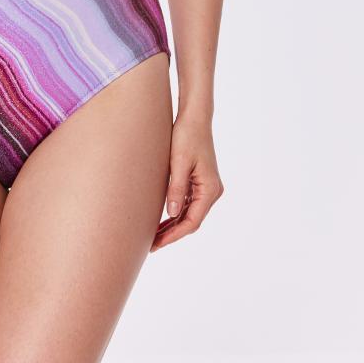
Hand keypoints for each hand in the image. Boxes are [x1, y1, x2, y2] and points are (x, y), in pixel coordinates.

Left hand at [150, 111, 222, 251]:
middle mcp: (212, 191)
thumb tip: (172, 214)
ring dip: (173, 225)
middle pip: (191, 221)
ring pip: (189, 214)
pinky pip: (188, 204)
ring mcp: (207, 187)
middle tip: (151, 245)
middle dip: (172, 234)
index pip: (192, 221)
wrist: (194, 118)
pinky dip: (176, 213)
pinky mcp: (200, 182)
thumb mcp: (178, 163)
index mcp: (210, 189)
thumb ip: (176, 189)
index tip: (157, 243)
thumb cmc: (186, 136)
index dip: (174, 235)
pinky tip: (162, 219)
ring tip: (153, 236)